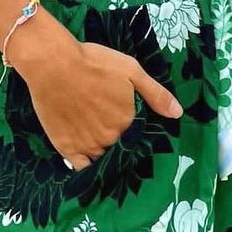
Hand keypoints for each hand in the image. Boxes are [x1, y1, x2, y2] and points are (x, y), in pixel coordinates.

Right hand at [9, 12, 182, 170]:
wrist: (54, 64)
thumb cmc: (93, 62)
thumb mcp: (131, 69)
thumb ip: (155, 93)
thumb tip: (178, 114)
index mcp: (128, 121)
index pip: (138, 137)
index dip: (135, 134)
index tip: (130, 129)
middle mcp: (111, 138)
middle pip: (120, 148)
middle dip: (120, 143)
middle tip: (111, 132)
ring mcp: (89, 146)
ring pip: (103, 159)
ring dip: (106, 156)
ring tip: (102, 146)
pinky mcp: (67, 148)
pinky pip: (82, 168)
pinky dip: (87, 168)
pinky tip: (88, 163)